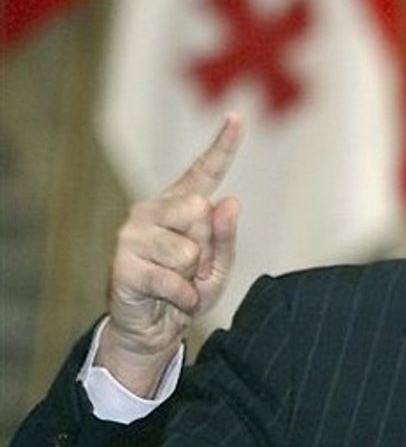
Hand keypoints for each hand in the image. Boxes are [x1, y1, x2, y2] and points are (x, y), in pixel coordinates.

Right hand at [96, 113, 243, 396]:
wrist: (154, 331)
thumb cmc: (187, 293)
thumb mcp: (218, 267)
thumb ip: (226, 237)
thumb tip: (229, 201)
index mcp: (180, 206)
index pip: (204, 171)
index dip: (222, 144)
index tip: (238, 117)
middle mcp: (152, 211)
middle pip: (199, 211)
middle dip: (206, 249)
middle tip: (191, 270)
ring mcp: (133, 234)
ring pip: (188, 249)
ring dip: (193, 277)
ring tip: (178, 285)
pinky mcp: (123, 263)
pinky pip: (174, 278)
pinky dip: (183, 297)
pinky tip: (171, 300)